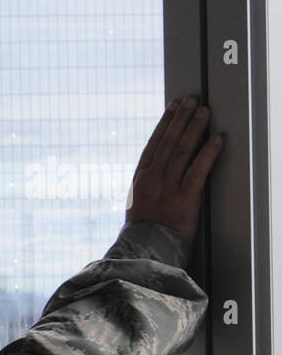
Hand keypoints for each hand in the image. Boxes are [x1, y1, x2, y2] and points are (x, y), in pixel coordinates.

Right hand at [126, 94, 222, 243]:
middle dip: (180, 118)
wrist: (143, 255)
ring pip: (182, 151)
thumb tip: (159, 170)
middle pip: (168, 142)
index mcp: (140, 180)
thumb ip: (149, 186)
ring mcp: (167, 189)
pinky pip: (198, 171)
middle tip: (191, 99)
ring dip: (194, 128)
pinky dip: (208, 153)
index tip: (173, 107)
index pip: (153, 144)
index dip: (165, 123)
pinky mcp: (184, 200)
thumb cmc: (143, 234)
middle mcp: (152, 180)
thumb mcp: (138, 206)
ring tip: (203, 111)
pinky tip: (217, 139)